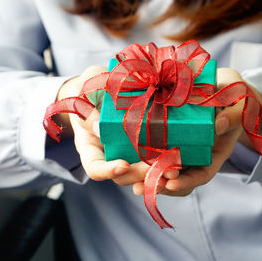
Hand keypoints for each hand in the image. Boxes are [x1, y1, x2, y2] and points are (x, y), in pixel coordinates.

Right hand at [55, 66, 178, 183]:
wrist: (100, 86)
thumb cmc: (87, 91)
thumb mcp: (83, 96)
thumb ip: (87, 110)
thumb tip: (97, 126)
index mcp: (90, 147)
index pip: (95, 168)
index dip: (108, 171)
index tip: (123, 165)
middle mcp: (108, 154)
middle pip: (122, 175)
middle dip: (140, 174)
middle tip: (157, 169)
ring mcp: (126, 151)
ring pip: (141, 170)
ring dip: (157, 172)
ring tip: (173, 168)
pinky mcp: (144, 142)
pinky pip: (154, 156)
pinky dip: (165, 159)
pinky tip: (178, 157)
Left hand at [132, 68, 261, 195]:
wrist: (225, 87)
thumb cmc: (236, 96)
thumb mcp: (240, 103)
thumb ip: (233, 115)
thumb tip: (219, 125)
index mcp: (216, 151)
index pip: (202, 174)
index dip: (187, 181)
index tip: (171, 184)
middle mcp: (198, 154)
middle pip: (179, 178)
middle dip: (160, 184)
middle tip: (140, 187)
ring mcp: (183, 147)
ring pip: (165, 169)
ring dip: (147, 176)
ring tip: (128, 180)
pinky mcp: (170, 136)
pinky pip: (157, 150)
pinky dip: (143, 156)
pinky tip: (125, 159)